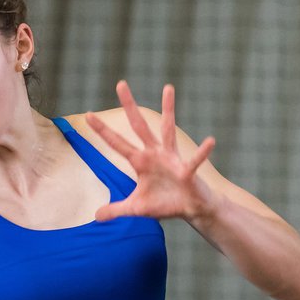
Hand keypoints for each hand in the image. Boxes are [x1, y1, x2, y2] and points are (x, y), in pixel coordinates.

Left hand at [84, 81, 217, 222]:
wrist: (191, 209)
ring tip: (167, 87)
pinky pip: (194, 160)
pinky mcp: (187, 171)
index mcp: (140, 161)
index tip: (89, 114)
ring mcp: (172, 159)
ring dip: (168, 109)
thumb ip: (116, 210)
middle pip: (139, 126)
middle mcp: (155, 154)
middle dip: (129, 106)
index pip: (117, 143)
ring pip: (167, 129)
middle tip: (120, 83)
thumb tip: (96, 216)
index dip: (103, 130)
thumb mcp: (136, 208)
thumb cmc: (165, 204)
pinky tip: (211, 141)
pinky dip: (202, 152)